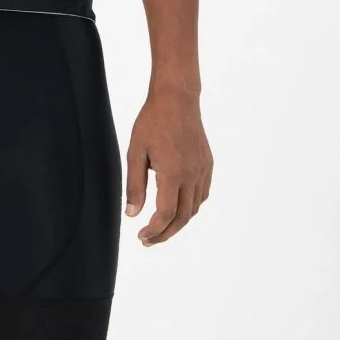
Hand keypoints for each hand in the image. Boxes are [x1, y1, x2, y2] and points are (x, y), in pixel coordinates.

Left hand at [124, 86, 212, 245]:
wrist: (177, 99)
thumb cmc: (152, 122)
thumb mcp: (135, 153)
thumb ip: (134, 185)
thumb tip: (131, 214)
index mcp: (173, 173)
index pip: (165, 214)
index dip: (154, 230)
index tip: (141, 236)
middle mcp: (192, 175)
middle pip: (182, 217)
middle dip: (165, 233)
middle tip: (148, 240)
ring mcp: (203, 170)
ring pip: (194, 208)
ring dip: (178, 223)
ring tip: (161, 228)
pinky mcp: (207, 164)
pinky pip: (202, 195)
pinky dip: (190, 208)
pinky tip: (177, 208)